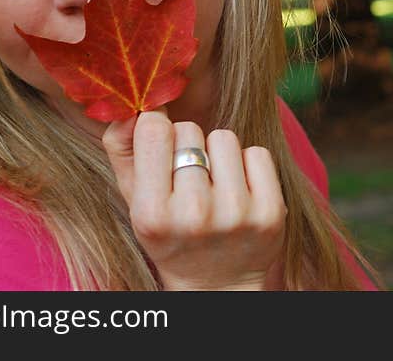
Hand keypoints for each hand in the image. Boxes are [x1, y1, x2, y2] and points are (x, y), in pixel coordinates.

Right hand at [102, 109, 286, 289]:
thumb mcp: (133, 199)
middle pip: (190, 130)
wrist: (216, 286)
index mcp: (151, 213)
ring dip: (218, 154)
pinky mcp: (270, 213)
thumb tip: (131, 106)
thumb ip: (121, 148)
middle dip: (188, 145)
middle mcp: (193, 215)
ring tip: (214, 185)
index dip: (158, 129)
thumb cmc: (169, 232)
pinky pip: (257, 154)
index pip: (156, 128)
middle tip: (189, 179)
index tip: (161, 145)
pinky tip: (240, 192)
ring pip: (225, 137)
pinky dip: (248, 165)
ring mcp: (235, 214)